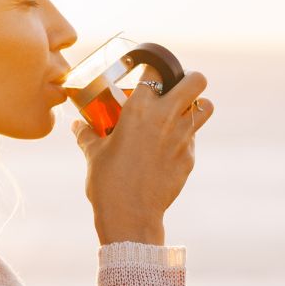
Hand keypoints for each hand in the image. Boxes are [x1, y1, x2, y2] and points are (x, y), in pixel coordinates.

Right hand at [71, 64, 214, 244]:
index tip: (148, 74)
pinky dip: (185, 138)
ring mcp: (182, 138)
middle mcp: (165, 117)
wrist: (130, 215)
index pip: (154, 71)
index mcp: (138, 109)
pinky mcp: (190, 157)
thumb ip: (87, 134)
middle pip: (196, 81)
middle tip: (178, 87)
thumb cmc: (107, 182)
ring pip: (206, 108)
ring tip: (183, 112)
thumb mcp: (93, 154)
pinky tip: (169, 149)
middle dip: (190, 79)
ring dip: (198, 105)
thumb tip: (78, 125)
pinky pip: (193, 138)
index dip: (153, 70)